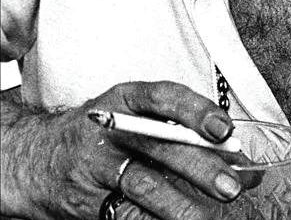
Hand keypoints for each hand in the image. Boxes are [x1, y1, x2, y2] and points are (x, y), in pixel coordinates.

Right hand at [1, 81, 259, 219]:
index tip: (224, 129)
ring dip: (179, 204)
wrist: (38, 158)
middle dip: (199, 167)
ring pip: (144, 185)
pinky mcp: (87, 200)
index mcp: (127, 97)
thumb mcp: (136, 115)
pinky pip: (125, 214)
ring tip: (206, 218)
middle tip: (231, 184)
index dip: (195, 111)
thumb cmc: (106, 133)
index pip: (165, 98)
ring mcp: (97, 165)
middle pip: (161, 145)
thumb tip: (238, 155)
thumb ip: (183, 128)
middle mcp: (112, 127)